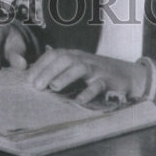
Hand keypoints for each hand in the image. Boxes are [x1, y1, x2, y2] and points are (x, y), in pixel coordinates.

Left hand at [27, 49, 147, 104]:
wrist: (127, 75)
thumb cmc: (97, 73)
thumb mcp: (79, 68)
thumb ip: (61, 70)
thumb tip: (36, 78)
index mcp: (75, 56)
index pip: (54, 55)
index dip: (40, 65)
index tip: (28, 79)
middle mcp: (84, 59)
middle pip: (64, 59)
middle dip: (48, 71)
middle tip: (36, 86)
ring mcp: (97, 69)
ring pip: (80, 67)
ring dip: (65, 76)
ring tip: (53, 87)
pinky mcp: (109, 81)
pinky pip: (98, 84)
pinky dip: (89, 92)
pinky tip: (79, 100)